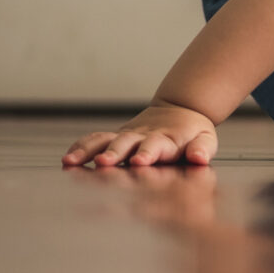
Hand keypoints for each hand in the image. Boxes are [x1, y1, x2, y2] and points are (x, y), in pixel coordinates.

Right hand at [64, 101, 219, 168]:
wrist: (180, 109)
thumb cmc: (193, 132)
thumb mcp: (206, 139)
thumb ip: (202, 149)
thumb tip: (199, 158)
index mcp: (166, 139)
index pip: (156, 145)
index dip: (148, 153)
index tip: (139, 161)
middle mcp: (143, 136)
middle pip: (125, 143)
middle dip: (114, 152)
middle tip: (103, 163)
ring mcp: (127, 135)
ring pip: (104, 140)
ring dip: (88, 151)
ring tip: (71, 162)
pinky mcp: (116, 137)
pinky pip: (95, 139)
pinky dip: (81, 147)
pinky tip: (68, 158)